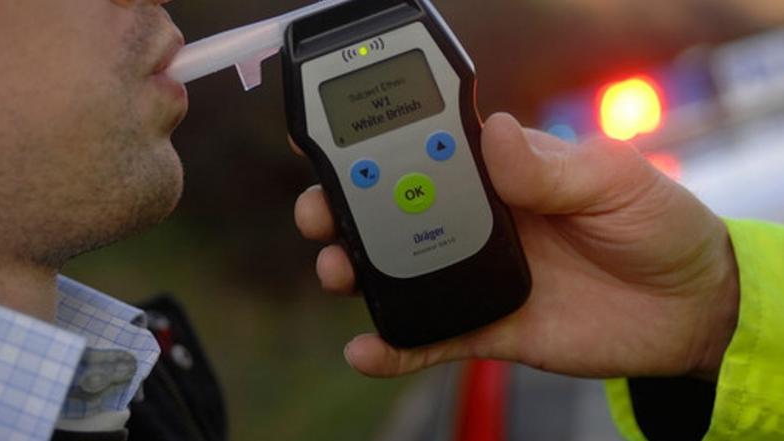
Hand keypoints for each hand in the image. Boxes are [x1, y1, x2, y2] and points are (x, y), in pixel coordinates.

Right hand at [292, 113, 738, 380]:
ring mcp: (479, 276)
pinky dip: (396, 345)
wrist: (689, 308)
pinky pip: (433, 337)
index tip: (338, 149)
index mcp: (505, 174)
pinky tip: (365, 349)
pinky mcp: (489, 327)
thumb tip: (496, 135)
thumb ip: (553, 167)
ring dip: (359, 270)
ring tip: (337, 271)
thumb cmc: (659, 225)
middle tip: (321, 214)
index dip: (380, 151)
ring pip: (403, 272)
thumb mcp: (615, 181)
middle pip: (397, 212)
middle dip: (348, 210)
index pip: (429, 154)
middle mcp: (481, 221)